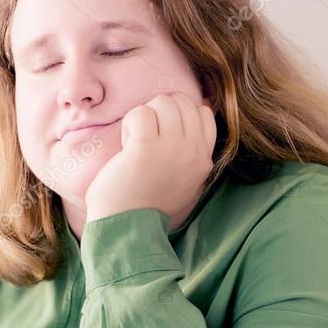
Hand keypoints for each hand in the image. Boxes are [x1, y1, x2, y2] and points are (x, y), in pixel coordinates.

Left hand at [84, 92, 215, 222]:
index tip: (160, 137)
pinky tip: (127, 145)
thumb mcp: (182, 178)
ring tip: (135, 144)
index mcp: (203, 160)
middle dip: (158, 113)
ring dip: (143, 117)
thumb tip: (199, 108)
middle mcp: (193, 153)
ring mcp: (173, 149)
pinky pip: (141, 113)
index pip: (203, 113)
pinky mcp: (147, 147)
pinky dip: (130, 124)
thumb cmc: (144, 202)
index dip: (178, 115)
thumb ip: (191, 150)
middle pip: (181, 102)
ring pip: (163, 102)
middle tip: (145, 140)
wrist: (124, 226)